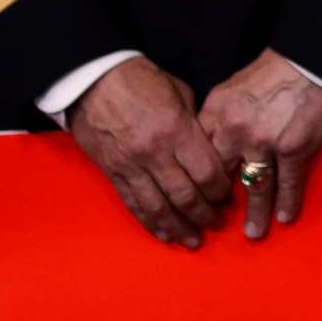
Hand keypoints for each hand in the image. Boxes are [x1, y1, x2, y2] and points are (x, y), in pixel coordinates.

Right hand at [68, 56, 232, 248]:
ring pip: (159, 207)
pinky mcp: (113, 174)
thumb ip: (195, 124)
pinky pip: (134, 205)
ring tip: (194, 239)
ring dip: (179, 227)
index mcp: (176, 131)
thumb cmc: (142, 81)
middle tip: (218, 223)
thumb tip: (211, 149)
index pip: (206, 172)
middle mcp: (155, 153)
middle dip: (205, 214)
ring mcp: (131, 166)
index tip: (229, 198)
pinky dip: (151, 223)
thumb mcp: (179, 93)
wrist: (93, 81)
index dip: (220, 191)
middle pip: (185, 195)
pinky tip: (164, 234)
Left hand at [198, 49, 321, 240]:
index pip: (199, 160)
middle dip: (218, 207)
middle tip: (217, 225)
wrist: (303, 63)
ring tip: (253, 233)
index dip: (197, 185)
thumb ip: (212, 121)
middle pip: (221, 179)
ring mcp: (264, 142)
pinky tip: (284, 217)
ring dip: (255, 214)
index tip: (197, 203)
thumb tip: (200, 147)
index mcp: (215, 117)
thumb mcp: (226, 92)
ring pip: (255, 187)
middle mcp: (235, 132)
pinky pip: (288, 182)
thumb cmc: (266, 77)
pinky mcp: (292, 148)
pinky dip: (287, 202)